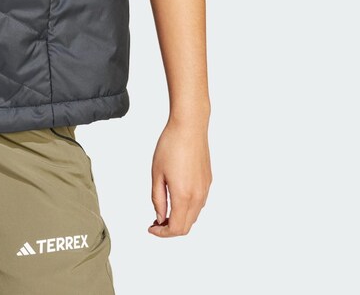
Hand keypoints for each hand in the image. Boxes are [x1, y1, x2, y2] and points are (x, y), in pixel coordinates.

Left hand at [148, 116, 211, 237]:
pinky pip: (199, 203)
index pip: (176, 228)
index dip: (162, 233)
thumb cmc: (170, 146)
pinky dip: (187, 208)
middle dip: (170, 229)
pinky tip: (175, 198)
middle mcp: (198, 196)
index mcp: (183, 196)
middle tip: (155, 222)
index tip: (151, 228)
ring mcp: (205, 189)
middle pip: (186, 226)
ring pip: (194, 215)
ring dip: (179, 218)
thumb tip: (160, 217)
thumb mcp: (157, 173)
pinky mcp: (208, 181)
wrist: (189, 126)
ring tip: (163, 210)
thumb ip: (158, 198)